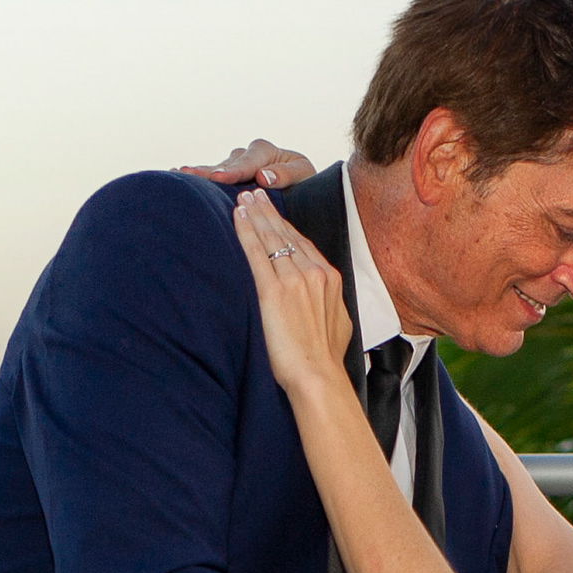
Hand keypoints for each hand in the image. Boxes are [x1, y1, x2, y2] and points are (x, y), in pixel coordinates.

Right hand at [178, 139, 314, 188]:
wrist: (302, 187)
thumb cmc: (305, 182)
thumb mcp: (303, 176)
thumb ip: (286, 175)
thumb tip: (263, 176)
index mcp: (265, 152)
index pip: (247, 164)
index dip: (233, 171)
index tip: (219, 178)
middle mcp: (246, 154)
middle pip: (225, 165)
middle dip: (207, 171)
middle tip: (187, 174)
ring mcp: (235, 164)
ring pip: (215, 170)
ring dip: (197, 173)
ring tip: (177, 174)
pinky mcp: (229, 175)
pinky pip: (212, 177)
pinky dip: (197, 177)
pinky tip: (177, 175)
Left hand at [232, 186, 355, 406]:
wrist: (319, 377)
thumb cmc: (324, 360)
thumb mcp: (336, 324)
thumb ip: (327, 305)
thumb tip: (320, 305)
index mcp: (329, 279)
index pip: (303, 243)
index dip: (285, 226)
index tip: (273, 214)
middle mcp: (314, 273)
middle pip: (287, 234)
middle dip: (268, 212)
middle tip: (254, 194)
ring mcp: (294, 280)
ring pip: (271, 238)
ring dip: (254, 215)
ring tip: (242, 199)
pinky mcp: (273, 292)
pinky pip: (257, 252)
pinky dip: (246, 231)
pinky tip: (236, 218)